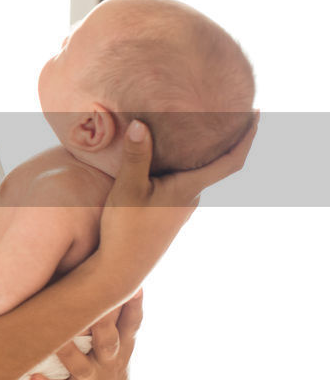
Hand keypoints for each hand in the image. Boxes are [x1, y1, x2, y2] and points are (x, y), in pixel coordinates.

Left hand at [31, 289, 143, 379]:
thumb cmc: (105, 359)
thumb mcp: (119, 339)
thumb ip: (114, 311)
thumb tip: (112, 268)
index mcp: (121, 345)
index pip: (131, 323)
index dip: (134, 304)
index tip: (134, 284)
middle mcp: (109, 362)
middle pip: (108, 340)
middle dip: (102, 322)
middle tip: (94, 302)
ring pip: (79, 365)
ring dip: (66, 351)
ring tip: (53, 339)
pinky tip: (33, 379)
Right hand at [97, 113, 257, 294]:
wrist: (122, 268)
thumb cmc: (126, 229)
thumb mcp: (128, 188)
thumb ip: (136, 156)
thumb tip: (139, 124)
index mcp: (190, 188)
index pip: (232, 160)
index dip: (248, 136)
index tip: (257, 113)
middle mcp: (192, 196)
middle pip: (216, 164)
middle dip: (223, 139)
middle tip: (222, 112)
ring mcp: (181, 207)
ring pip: (196, 173)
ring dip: (199, 153)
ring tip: (189, 129)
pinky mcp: (169, 213)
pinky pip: (182, 182)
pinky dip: (182, 165)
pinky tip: (164, 159)